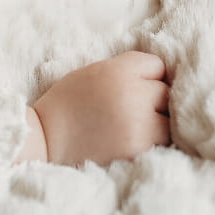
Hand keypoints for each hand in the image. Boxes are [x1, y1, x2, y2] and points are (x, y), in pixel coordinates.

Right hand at [29, 51, 170, 165]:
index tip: (133, 86)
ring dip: (158, 124)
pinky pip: (161, 142)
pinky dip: (151, 143)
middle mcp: (132, 94)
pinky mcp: (139, 148)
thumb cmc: (68, 105)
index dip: (147, 76)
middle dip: (154, 101)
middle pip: (166, 93)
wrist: (46, 140)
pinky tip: (130, 142)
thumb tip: (163, 76)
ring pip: (169, 121)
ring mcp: (138, 124)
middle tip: (132, 110)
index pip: (157, 65)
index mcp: (117, 71)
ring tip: (133, 128)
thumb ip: (126, 71)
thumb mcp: (93, 73)